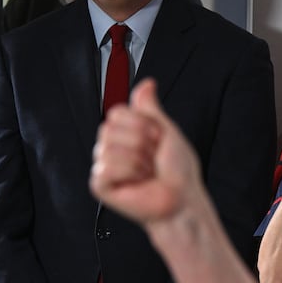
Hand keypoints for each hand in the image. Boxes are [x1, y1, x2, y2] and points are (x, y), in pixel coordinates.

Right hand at [90, 78, 201, 225]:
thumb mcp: (167, 130)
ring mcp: (105, 165)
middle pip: (110, 127)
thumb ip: (151, 107)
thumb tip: (146, 84)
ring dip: (137, 161)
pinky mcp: (100, 184)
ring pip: (109, 147)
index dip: (141, 123)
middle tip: (151, 157)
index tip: (155, 137)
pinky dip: (128, 174)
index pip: (116, 111)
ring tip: (146, 172)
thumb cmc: (177, 170)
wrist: (181, 198)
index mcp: (125, 132)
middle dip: (140, 142)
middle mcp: (112, 147)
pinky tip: (136, 182)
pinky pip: (106, 167)